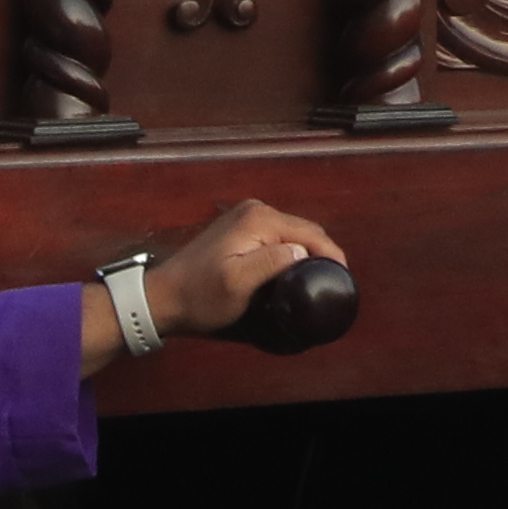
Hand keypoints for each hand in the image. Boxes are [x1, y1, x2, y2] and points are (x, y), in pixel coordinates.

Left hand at [89, 202, 345, 365]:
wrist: (163, 298)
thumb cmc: (200, 297)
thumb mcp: (238, 284)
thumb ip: (272, 262)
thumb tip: (302, 251)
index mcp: (259, 220)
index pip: (310, 232)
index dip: (331, 254)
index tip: (343, 278)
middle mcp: (255, 210)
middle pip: (303, 229)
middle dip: (322, 252)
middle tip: (333, 282)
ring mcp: (247, 216)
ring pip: (292, 232)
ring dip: (308, 251)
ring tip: (319, 277)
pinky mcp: (240, 227)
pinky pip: (278, 235)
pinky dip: (292, 250)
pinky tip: (296, 268)